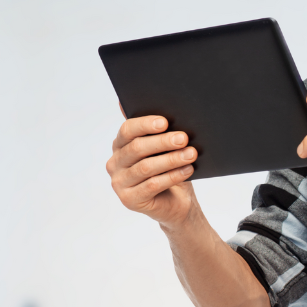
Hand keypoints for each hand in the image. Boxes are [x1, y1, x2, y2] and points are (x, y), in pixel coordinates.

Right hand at [106, 109, 198, 227]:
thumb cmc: (170, 170)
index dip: (145, 124)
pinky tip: (187, 170)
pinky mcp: (129, 200)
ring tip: (191, 154)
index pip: (127, 130)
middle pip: (137, 148)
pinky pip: (152, 185)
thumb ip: (158, 131)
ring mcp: (119, 183)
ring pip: (145, 167)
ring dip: (171, 159)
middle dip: (163, 142)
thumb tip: (162, 103)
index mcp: (120, 145)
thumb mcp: (164, 149)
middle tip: (183, 138)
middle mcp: (115, 163)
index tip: (165, 122)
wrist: (176, 203)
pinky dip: (172, 176)